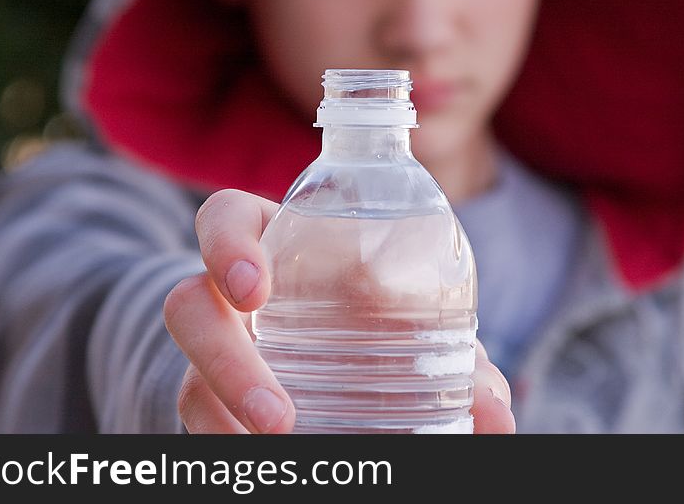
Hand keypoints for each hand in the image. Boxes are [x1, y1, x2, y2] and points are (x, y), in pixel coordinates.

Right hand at [163, 189, 515, 433]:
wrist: (339, 364)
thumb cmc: (382, 325)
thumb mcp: (415, 328)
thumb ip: (457, 359)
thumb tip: (495, 416)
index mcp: (279, 247)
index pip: (225, 220)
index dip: (225, 244)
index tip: (256, 290)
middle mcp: (233, 298)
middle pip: (189, 306)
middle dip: (222, 359)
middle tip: (280, 418)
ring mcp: (217, 353)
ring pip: (188, 378)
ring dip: (224, 419)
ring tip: (279, 453)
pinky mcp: (214, 403)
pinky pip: (200, 422)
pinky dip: (227, 445)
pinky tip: (265, 464)